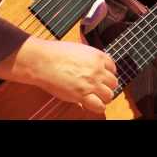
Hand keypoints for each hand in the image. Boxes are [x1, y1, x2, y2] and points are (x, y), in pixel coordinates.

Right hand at [0, 36, 117, 113]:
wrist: (43, 61)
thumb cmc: (55, 53)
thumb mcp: (78, 49)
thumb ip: (89, 57)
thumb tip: (93, 63)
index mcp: (97, 56)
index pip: (113, 68)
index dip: (107, 73)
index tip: (103, 77)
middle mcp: (98, 70)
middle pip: (113, 82)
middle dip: (107, 86)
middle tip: (99, 88)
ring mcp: (91, 83)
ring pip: (109, 95)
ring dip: (103, 97)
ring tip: (96, 97)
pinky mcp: (82, 95)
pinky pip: (99, 106)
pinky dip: (98, 107)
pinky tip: (92, 104)